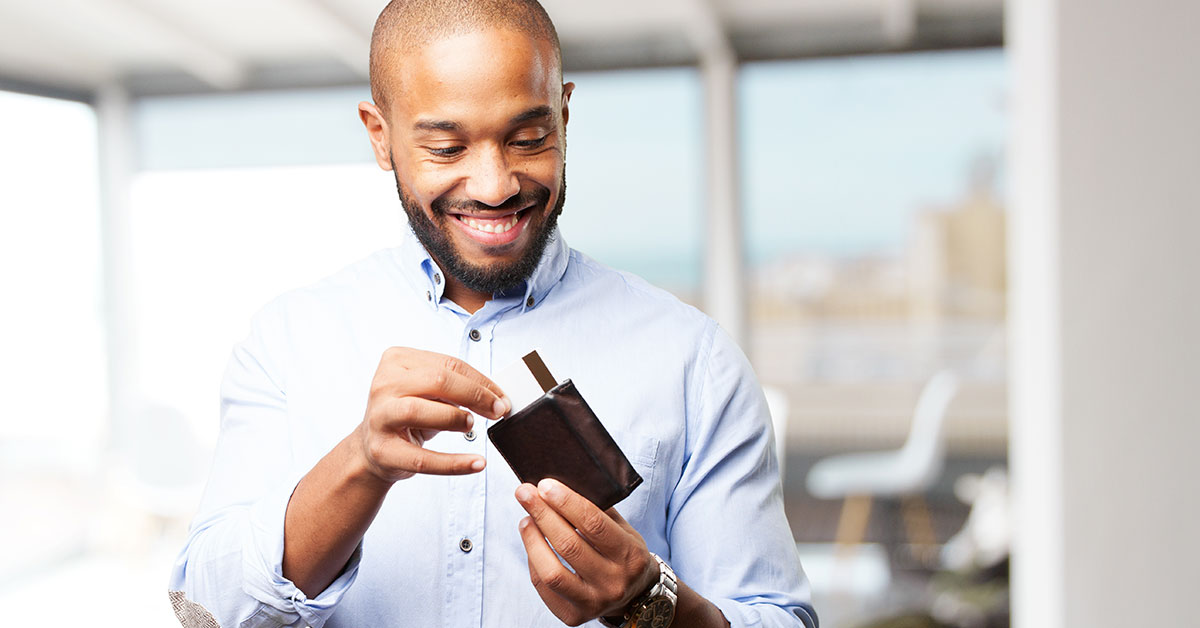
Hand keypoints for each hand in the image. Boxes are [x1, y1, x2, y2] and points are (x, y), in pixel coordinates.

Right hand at [358, 347, 509, 481]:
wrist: (371, 449)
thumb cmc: (408, 415)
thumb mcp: (427, 392)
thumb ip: (456, 387)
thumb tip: (497, 397)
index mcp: (397, 360)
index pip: (448, 364)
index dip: (481, 381)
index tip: (502, 397)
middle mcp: (383, 384)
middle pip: (437, 380)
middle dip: (474, 395)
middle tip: (498, 411)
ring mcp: (379, 417)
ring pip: (420, 411)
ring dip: (455, 418)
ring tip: (472, 426)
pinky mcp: (382, 450)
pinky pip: (422, 459)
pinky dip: (454, 463)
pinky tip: (476, 463)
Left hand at [516, 479, 658, 625]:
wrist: (635, 595)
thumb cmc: (624, 554)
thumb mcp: (624, 530)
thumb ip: (599, 510)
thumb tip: (561, 486)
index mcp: (629, 555)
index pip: (593, 524)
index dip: (566, 502)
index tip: (545, 485)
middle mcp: (613, 582)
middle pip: (569, 545)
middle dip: (542, 514)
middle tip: (525, 493)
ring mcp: (593, 603)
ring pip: (551, 572)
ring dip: (532, 540)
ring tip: (526, 519)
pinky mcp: (573, 616)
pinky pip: (543, 587)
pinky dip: (533, 561)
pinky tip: (532, 542)